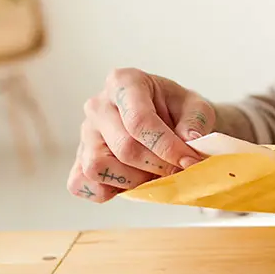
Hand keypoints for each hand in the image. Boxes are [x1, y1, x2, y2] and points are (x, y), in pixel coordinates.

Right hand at [67, 68, 216, 202]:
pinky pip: (82, 183)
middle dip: (157, 166)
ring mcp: (85, 133)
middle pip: (124, 147)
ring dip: (132, 180)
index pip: (139, 120)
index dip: (166, 146)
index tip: (189, 161)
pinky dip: (106, 191)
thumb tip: (190, 141)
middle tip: (178, 170)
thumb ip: (196, 122)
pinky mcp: (78, 159)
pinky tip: (130, 182)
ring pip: (98, 167)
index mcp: (125, 83)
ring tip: (153, 174)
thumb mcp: (196, 106)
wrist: (164, 117)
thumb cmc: (176, 109)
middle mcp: (98, 105)